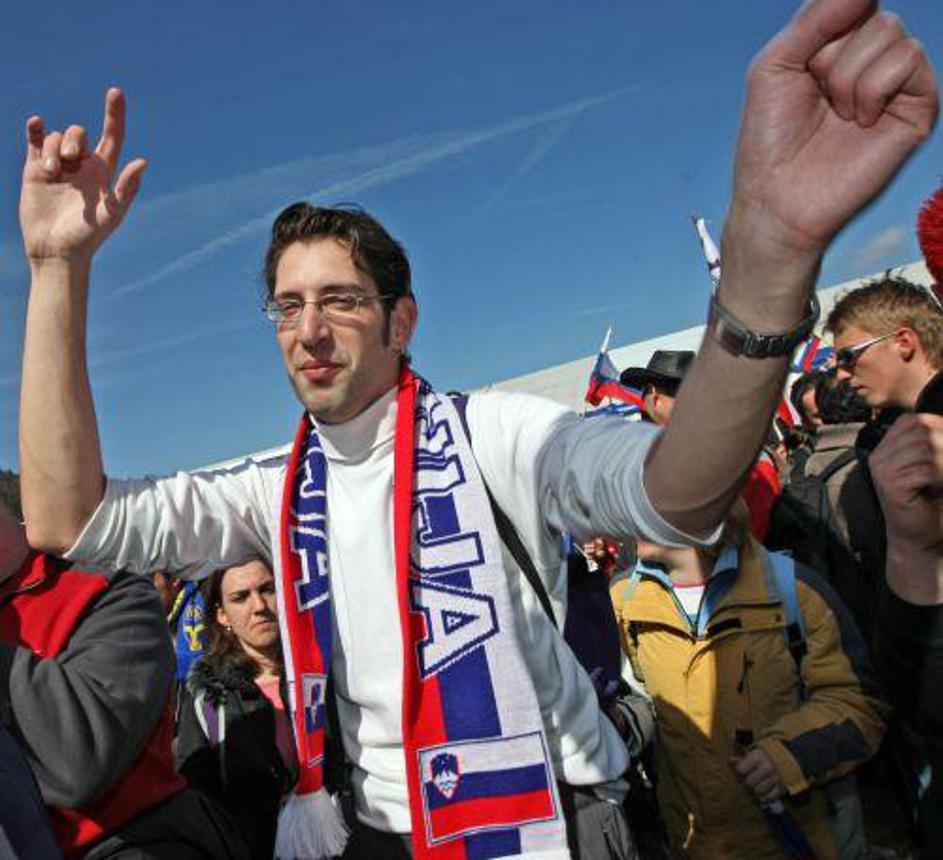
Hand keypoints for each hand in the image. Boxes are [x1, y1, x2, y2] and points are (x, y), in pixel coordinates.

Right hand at [19, 88, 146, 264]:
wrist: (55, 251)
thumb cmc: (88, 237)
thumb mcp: (111, 214)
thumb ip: (126, 188)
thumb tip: (142, 161)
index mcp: (104, 172)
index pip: (112, 136)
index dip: (115, 114)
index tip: (115, 91)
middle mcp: (83, 165)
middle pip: (80, 133)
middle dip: (74, 140)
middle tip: (69, 161)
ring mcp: (59, 166)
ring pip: (57, 136)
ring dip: (54, 148)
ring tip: (51, 173)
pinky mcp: (36, 169)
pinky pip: (36, 140)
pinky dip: (36, 129)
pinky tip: (36, 124)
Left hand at [729, 0, 937, 260]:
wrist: (778, 199)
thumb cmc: (769, 139)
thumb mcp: (775, 65)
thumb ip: (815, 17)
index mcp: (837, 48)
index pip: (849, 1)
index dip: (825, 22)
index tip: (807, 59)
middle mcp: (872, 61)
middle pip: (870, 13)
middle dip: (830, 56)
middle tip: (817, 100)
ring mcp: (898, 84)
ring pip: (889, 30)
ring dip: (847, 75)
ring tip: (836, 116)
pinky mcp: (919, 108)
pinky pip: (908, 59)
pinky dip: (872, 87)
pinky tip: (859, 121)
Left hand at [733, 748, 785, 805]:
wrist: (788, 757)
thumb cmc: (765, 755)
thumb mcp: (753, 752)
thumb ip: (740, 757)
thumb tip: (730, 761)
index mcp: (758, 756)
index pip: (741, 769)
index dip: (738, 772)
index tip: (740, 772)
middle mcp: (768, 767)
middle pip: (749, 783)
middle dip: (746, 784)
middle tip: (747, 782)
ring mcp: (776, 778)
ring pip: (759, 792)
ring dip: (754, 792)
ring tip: (754, 788)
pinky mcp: (782, 788)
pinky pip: (770, 798)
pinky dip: (764, 799)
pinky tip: (761, 796)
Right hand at [870, 413, 942, 552]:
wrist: (922, 541)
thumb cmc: (934, 503)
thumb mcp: (935, 465)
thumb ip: (935, 444)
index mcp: (887, 448)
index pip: (915, 420)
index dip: (941, 426)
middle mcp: (879, 456)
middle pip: (923, 428)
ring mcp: (882, 470)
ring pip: (927, 446)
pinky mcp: (890, 485)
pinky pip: (927, 468)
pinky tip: (939, 490)